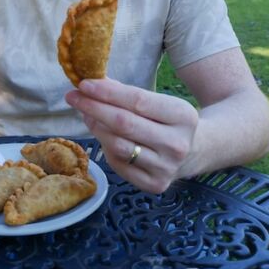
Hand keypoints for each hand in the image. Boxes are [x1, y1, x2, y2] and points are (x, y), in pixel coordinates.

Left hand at [66, 78, 198, 193]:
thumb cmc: (168, 120)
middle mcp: (176, 144)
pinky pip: (118, 164)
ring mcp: (166, 168)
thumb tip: (91, 84)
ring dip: (96, 127)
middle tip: (73, 97)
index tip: (84, 84)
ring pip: (117, 145)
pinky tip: (103, 136)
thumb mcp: (158, 102)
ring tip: (86, 114)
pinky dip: (105, 147)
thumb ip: (126, 93)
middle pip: (124, 123)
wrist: (196, 151)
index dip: (107, 92)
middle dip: (93, 107)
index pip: (137, 100)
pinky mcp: (154, 185)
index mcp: (183, 116)